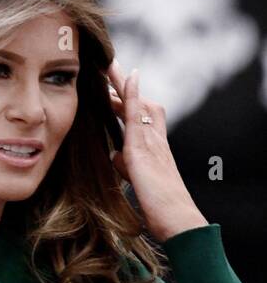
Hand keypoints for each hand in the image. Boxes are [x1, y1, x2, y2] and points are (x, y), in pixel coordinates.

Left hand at [105, 61, 207, 241]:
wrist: (176, 220)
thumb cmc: (158, 205)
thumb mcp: (134, 178)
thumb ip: (124, 162)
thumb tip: (113, 154)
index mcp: (151, 146)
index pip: (139, 115)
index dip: (129, 99)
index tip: (115, 85)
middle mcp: (154, 138)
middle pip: (139, 103)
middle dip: (122, 84)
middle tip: (106, 64)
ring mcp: (150, 141)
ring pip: (138, 103)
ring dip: (123, 82)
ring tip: (107, 62)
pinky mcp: (143, 147)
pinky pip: (139, 113)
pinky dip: (135, 93)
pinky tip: (131, 76)